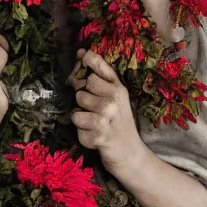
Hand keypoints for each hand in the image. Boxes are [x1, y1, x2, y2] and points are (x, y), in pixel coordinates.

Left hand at [67, 48, 144, 172]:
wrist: (131, 154)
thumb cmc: (120, 122)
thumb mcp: (117, 97)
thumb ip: (101, 76)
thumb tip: (81, 52)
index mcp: (119, 89)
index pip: (96, 66)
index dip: (87, 61)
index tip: (82, 56)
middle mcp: (113, 101)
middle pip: (80, 90)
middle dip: (83, 101)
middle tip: (95, 110)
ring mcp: (106, 119)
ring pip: (75, 111)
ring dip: (81, 120)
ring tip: (95, 124)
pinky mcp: (98, 136)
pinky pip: (77, 130)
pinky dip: (83, 136)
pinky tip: (95, 136)